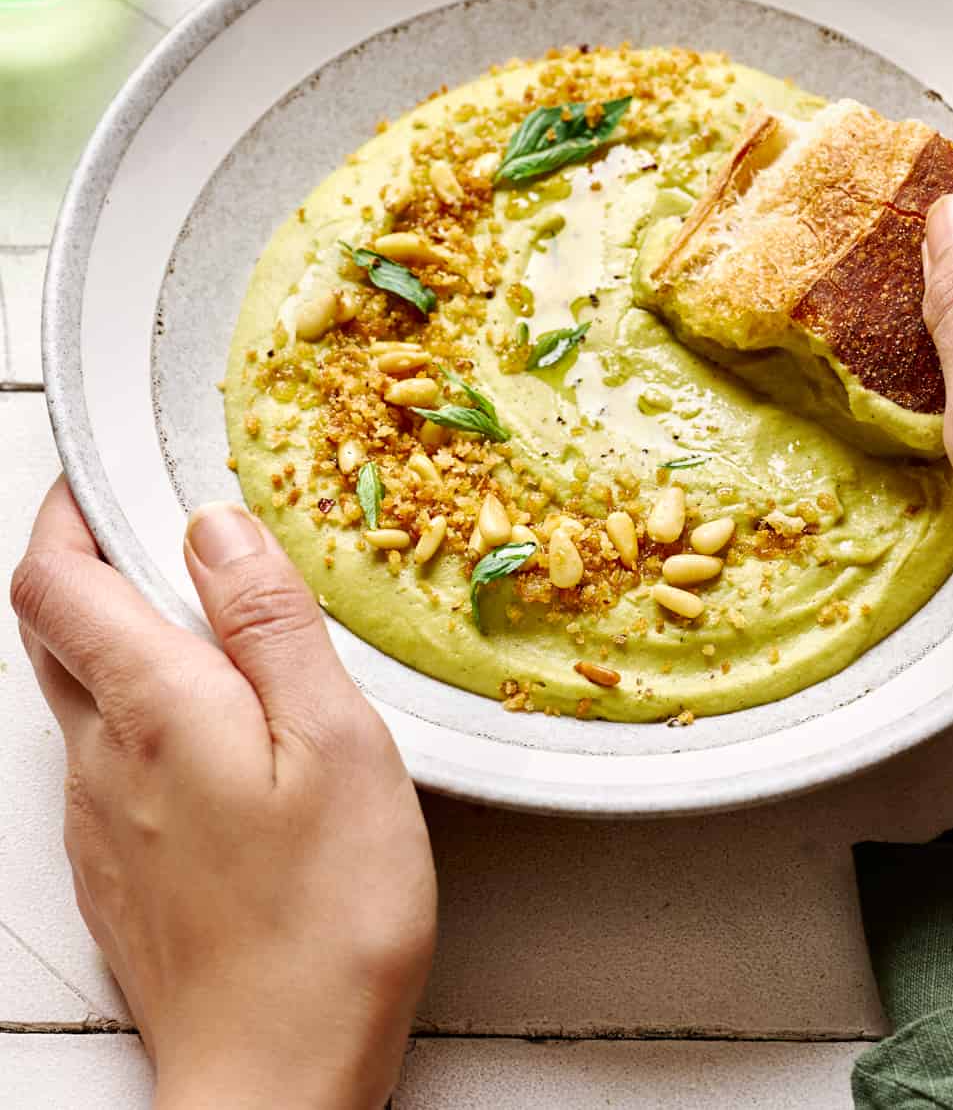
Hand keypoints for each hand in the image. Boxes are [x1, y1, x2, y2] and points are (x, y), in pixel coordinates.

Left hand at [10, 483, 435, 1109]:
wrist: (277, 1079)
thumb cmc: (324, 913)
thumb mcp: (331, 742)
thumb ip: (267, 624)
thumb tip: (215, 525)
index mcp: (149, 710)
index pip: (55, 580)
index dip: (67, 511)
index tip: (108, 472)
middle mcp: (99, 760)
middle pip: (52, 633)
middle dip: (84, 563)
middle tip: (156, 527)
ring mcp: (99, 821)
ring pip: (81, 697)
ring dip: (121, 637)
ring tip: (211, 621)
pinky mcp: (119, 868)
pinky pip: (109, 760)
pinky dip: (142, 711)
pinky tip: (219, 734)